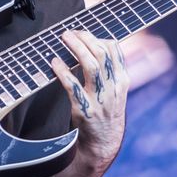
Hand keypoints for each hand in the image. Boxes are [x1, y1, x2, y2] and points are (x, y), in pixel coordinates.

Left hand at [50, 31, 129, 166]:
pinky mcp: (84, 109)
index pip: (114, 51)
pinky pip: (72, 86)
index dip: (97, 37)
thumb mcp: (116, 90)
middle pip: (102, 54)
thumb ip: (109, 69)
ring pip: (90, 66)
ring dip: (76, 48)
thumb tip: (93, 44)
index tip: (82, 33)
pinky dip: (63, 71)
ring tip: (65, 39)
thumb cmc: (106, 112)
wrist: (104, 143)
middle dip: (85, 39)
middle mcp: (113, 88)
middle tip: (70, 32)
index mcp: (122, 81)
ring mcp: (99, 99)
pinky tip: (55, 62)